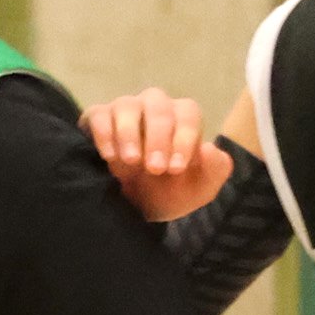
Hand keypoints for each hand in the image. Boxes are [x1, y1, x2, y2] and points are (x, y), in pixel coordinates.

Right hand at [84, 89, 231, 222]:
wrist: (135, 209)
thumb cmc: (170, 192)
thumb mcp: (199, 189)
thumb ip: (215, 170)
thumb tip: (210, 148)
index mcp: (183, 118)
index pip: (188, 114)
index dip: (184, 139)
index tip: (176, 168)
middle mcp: (155, 107)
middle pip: (158, 107)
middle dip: (158, 138)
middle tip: (155, 169)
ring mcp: (126, 110)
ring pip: (127, 105)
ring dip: (129, 133)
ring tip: (131, 161)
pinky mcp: (99, 118)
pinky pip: (99, 114)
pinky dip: (104, 133)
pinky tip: (109, 156)